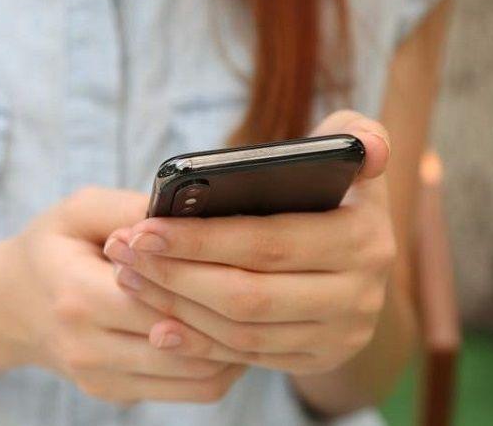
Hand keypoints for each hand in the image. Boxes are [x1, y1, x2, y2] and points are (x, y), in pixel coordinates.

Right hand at [0, 187, 245, 403]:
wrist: (12, 304)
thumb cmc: (52, 247)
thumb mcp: (79, 210)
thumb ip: (132, 209)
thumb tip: (193, 214)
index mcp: (77, 295)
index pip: (162, 297)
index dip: (208, 279)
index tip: (246, 255)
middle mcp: (87, 347)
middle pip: (186, 342)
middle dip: (232, 314)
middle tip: (268, 284)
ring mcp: (101, 379)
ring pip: (197, 376)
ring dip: (235, 346)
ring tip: (257, 310)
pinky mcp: (116, 394)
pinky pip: (188, 391)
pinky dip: (219, 365)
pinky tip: (230, 332)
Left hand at [103, 111, 396, 374]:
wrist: (357, 259)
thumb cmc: (334, 192)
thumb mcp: (349, 156)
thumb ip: (355, 133)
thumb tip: (369, 149)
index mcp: (363, 239)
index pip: (267, 243)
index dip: (200, 239)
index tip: (143, 228)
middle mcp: (359, 295)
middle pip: (247, 295)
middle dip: (175, 275)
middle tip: (124, 253)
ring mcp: (341, 335)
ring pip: (242, 331)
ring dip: (177, 307)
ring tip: (131, 278)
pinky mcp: (318, 359)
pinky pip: (248, 357)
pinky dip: (199, 342)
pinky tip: (159, 324)